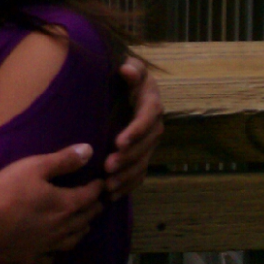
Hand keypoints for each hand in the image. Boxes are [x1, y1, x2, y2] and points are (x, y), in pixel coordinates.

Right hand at [0, 145, 103, 263]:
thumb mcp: (35, 167)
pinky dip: (55, 254)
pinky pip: (49, 259)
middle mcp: (62, 228)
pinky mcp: (32, 258)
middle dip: (93, 209)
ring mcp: (48, 246)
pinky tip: (52, 251)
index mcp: (66, 205)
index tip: (100, 183)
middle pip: (85, 219)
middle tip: (96, 203)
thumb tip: (89, 150)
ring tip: (83, 226)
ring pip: (72, 240)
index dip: (96, 188)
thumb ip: (63, 160)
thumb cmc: (8, 191)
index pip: (90, 196)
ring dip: (81, 231)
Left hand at [104, 58, 163, 197]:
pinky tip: (112, 196)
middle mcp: (155, 126)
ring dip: (127, 176)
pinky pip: (139, 174)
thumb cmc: (125, 77)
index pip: (148, 118)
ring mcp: (149, 143)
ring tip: (108, 186)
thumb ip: (131, 69)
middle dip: (128, 158)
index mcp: (152, 104)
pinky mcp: (142, 156)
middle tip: (108, 167)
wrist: (126, 90)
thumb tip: (127, 70)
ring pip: (143, 163)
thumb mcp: (130, 68)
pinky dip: (127, 186)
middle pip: (146, 145)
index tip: (119, 142)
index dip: (136, 131)